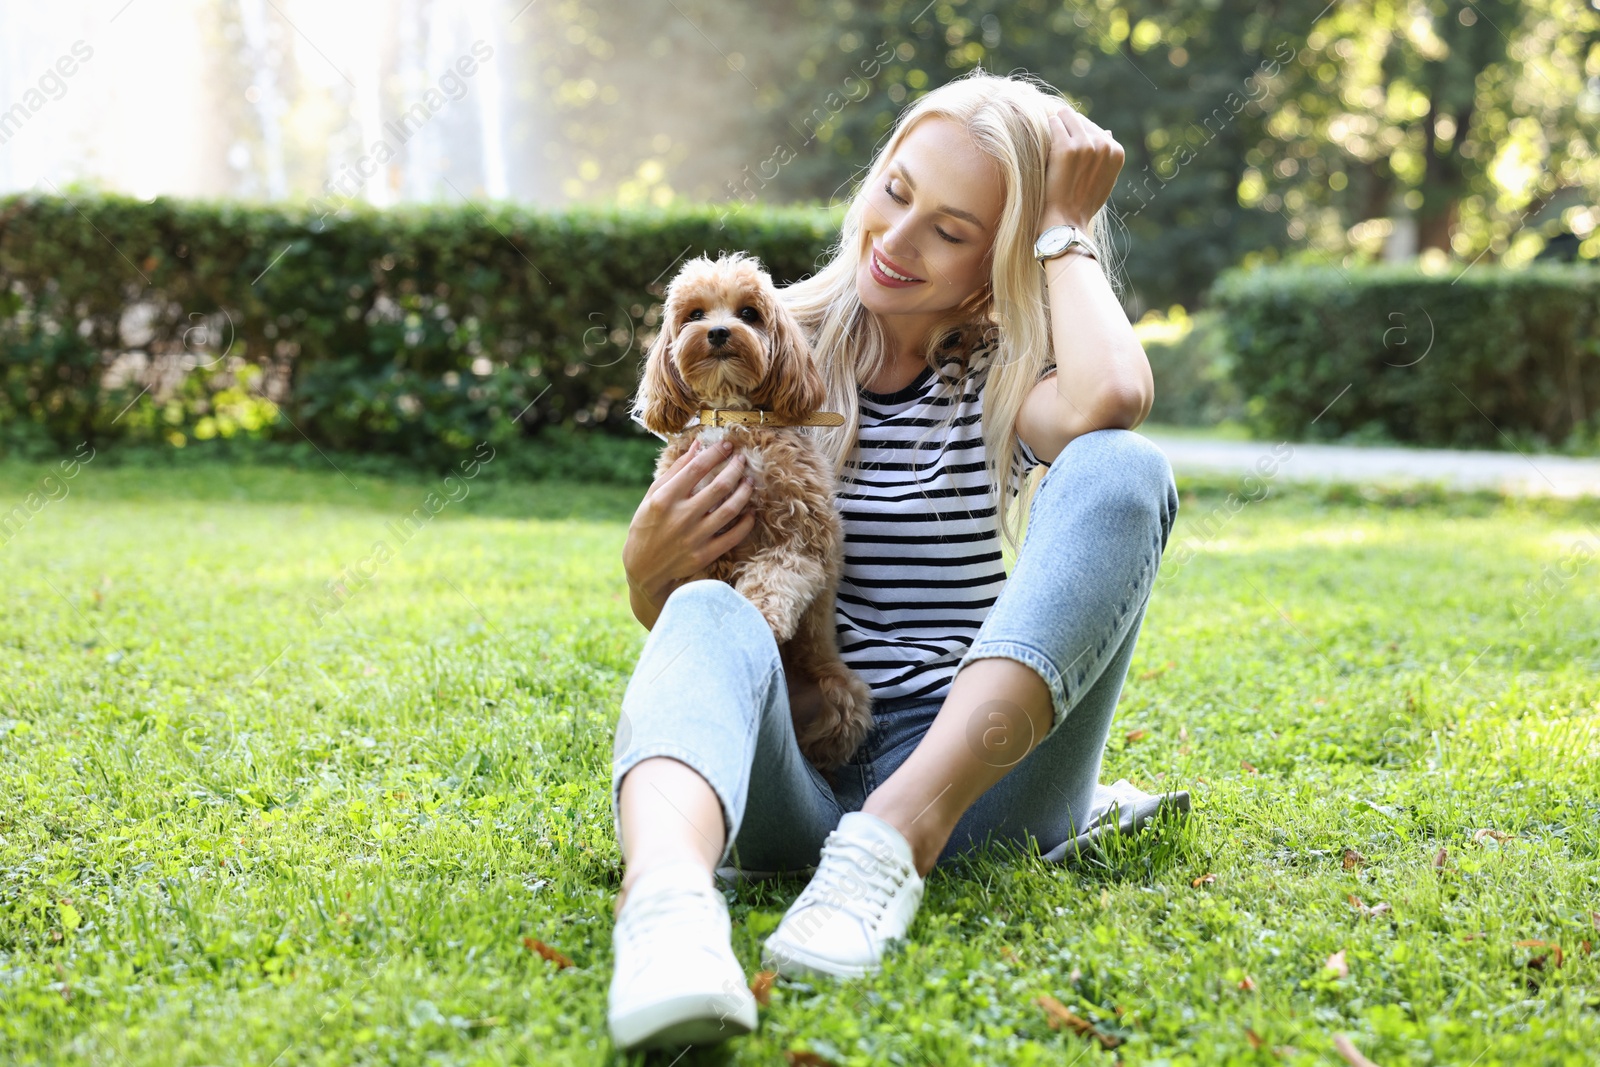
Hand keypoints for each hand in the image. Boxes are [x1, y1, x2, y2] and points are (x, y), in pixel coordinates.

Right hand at [623, 437, 756, 608]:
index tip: (727, 445)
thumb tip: (697, 445)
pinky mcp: (704, 555)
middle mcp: (681, 517)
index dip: (716, 453)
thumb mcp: (652, 495)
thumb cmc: (646, 526)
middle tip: (742, 460)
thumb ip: (675, 470)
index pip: (697, 468)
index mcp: (665, 499)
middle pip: (719, 486)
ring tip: (749, 481)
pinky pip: (733, 536)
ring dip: (744, 492)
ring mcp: (694, 537)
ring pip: (730, 509)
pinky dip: (745, 523)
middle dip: (735, 468)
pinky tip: (750, 511)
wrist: (643, 569)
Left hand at [1040, 102, 1124, 233]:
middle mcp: (1104, 146)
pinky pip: (1055, 124)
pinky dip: (1049, 126)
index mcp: (1117, 152)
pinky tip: (1044, 132)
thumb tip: (1108, 132)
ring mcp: (1086, 145)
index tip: (1070, 145)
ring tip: (1050, 130)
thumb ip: (1107, 157)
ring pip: (1068, 118)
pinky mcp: (1066, 148)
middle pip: (1083, 122)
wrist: (1067, 220)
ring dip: (1058, 121)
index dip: (1081, 135)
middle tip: (1057, 135)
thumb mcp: (1105, 180)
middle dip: (1070, 126)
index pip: (1097, 130)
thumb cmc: (1083, 203)